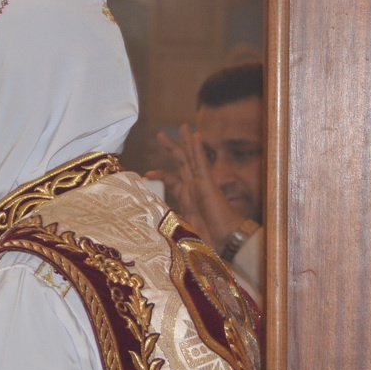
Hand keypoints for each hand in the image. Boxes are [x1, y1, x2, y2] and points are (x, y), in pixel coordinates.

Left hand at [152, 125, 244, 248]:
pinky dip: (198, 148)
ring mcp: (201, 184)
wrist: (225, 242)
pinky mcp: (208, 184)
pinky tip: (195, 135)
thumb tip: (152, 227)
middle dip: (172, 148)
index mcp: (187, 198)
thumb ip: (170, 223)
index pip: (172, 179)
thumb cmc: (207, 242)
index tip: (145, 173)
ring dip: (185, 142)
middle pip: (181, 163)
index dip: (159, 174)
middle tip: (160, 135)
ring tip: (182, 127)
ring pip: (191, 158)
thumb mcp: (181, 230)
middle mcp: (194, 188)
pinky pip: (201, 162)